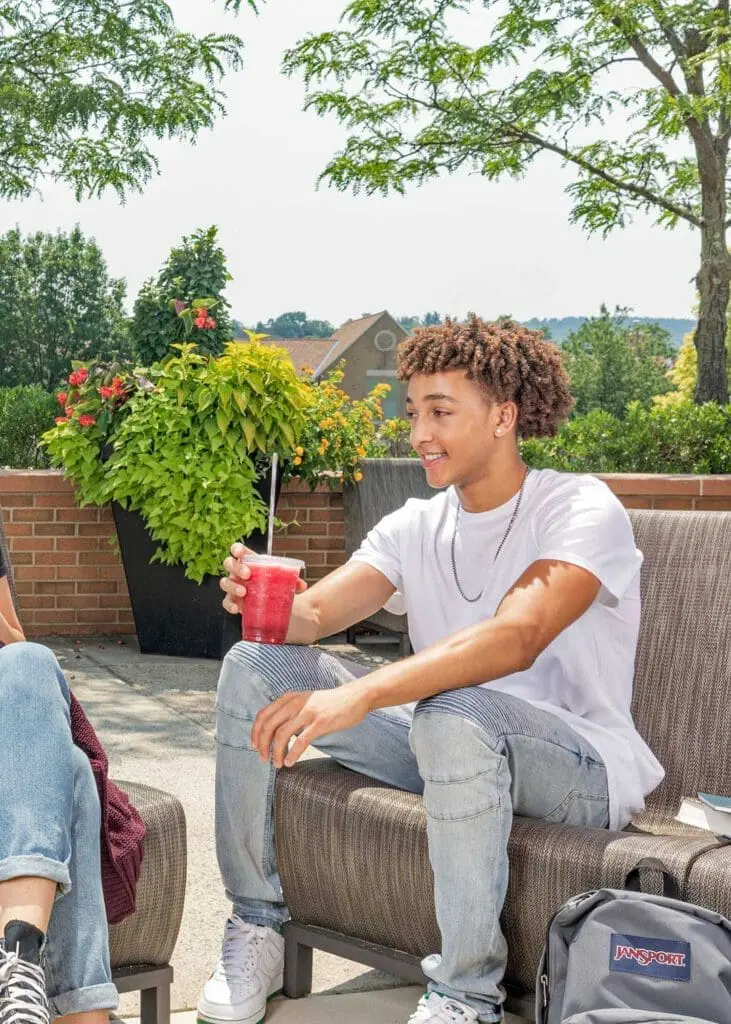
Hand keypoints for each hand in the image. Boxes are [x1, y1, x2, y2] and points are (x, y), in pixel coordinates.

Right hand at [220, 542, 307, 613]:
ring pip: (225, 582)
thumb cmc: (275, 585)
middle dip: (236, 567)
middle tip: (247, 575)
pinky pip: (226, 601)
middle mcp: (238, 572)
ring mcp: (234, 586)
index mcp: (249, 561)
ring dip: (232, 586)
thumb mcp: (284, 581)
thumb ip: (293, 581)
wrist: (272, 602)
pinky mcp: (233, 600)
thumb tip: (302, 585)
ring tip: (244, 592)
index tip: (240, 553)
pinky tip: (236, 608)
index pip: (238, 550)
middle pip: (229, 563)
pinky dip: (229, 604)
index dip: (236, 549)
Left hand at [252, 686, 370, 767]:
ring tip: (278, 764)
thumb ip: (290, 711)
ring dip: (276, 752)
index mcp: (289, 698)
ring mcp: (308, 712)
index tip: (255, 747)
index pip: (263, 715)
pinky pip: (301, 741)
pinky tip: (290, 762)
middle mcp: (295, 703)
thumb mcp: (305, 701)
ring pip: (282, 735)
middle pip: (268, 726)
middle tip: (264, 759)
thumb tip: (275, 732)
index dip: (255, 733)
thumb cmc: (329, 703)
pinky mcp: (320, 723)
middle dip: (263, 745)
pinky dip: (292, 754)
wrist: (355, 697)